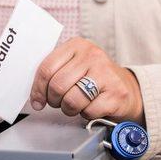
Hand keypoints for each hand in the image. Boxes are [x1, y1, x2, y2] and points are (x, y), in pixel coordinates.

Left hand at [29, 37, 143, 123]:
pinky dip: (86, 114)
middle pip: (57, 85)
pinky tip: (92, 106)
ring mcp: (106, 73)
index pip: (47, 68)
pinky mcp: (116, 93)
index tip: (38, 100)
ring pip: (71, 100)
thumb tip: (35, 95)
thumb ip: (55, 72)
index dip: (38, 89)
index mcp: (77, 45)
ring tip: (76, 104)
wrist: (126, 87)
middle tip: (59, 103)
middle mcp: (92, 55)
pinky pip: (88, 111)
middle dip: (54, 100)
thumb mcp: (74, 65)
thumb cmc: (94, 77)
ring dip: (69, 109)